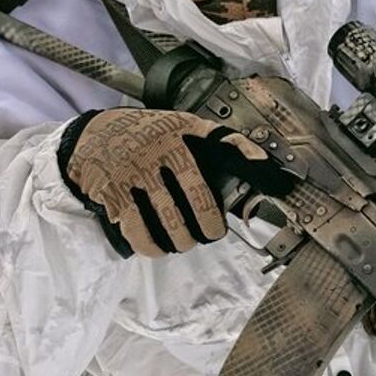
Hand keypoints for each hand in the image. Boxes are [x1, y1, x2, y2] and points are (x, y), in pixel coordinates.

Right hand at [57, 107, 280, 256]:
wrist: (91, 138)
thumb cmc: (147, 137)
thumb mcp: (182, 128)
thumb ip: (219, 146)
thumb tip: (269, 173)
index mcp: (184, 130)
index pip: (228, 145)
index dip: (256, 164)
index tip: (284, 185)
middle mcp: (162, 147)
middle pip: (199, 199)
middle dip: (209, 226)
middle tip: (209, 233)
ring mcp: (136, 171)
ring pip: (172, 223)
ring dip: (182, 240)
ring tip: (183, 240)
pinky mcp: (114, 194)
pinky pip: (141, 234)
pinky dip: (153, 247)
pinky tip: (158, 245)